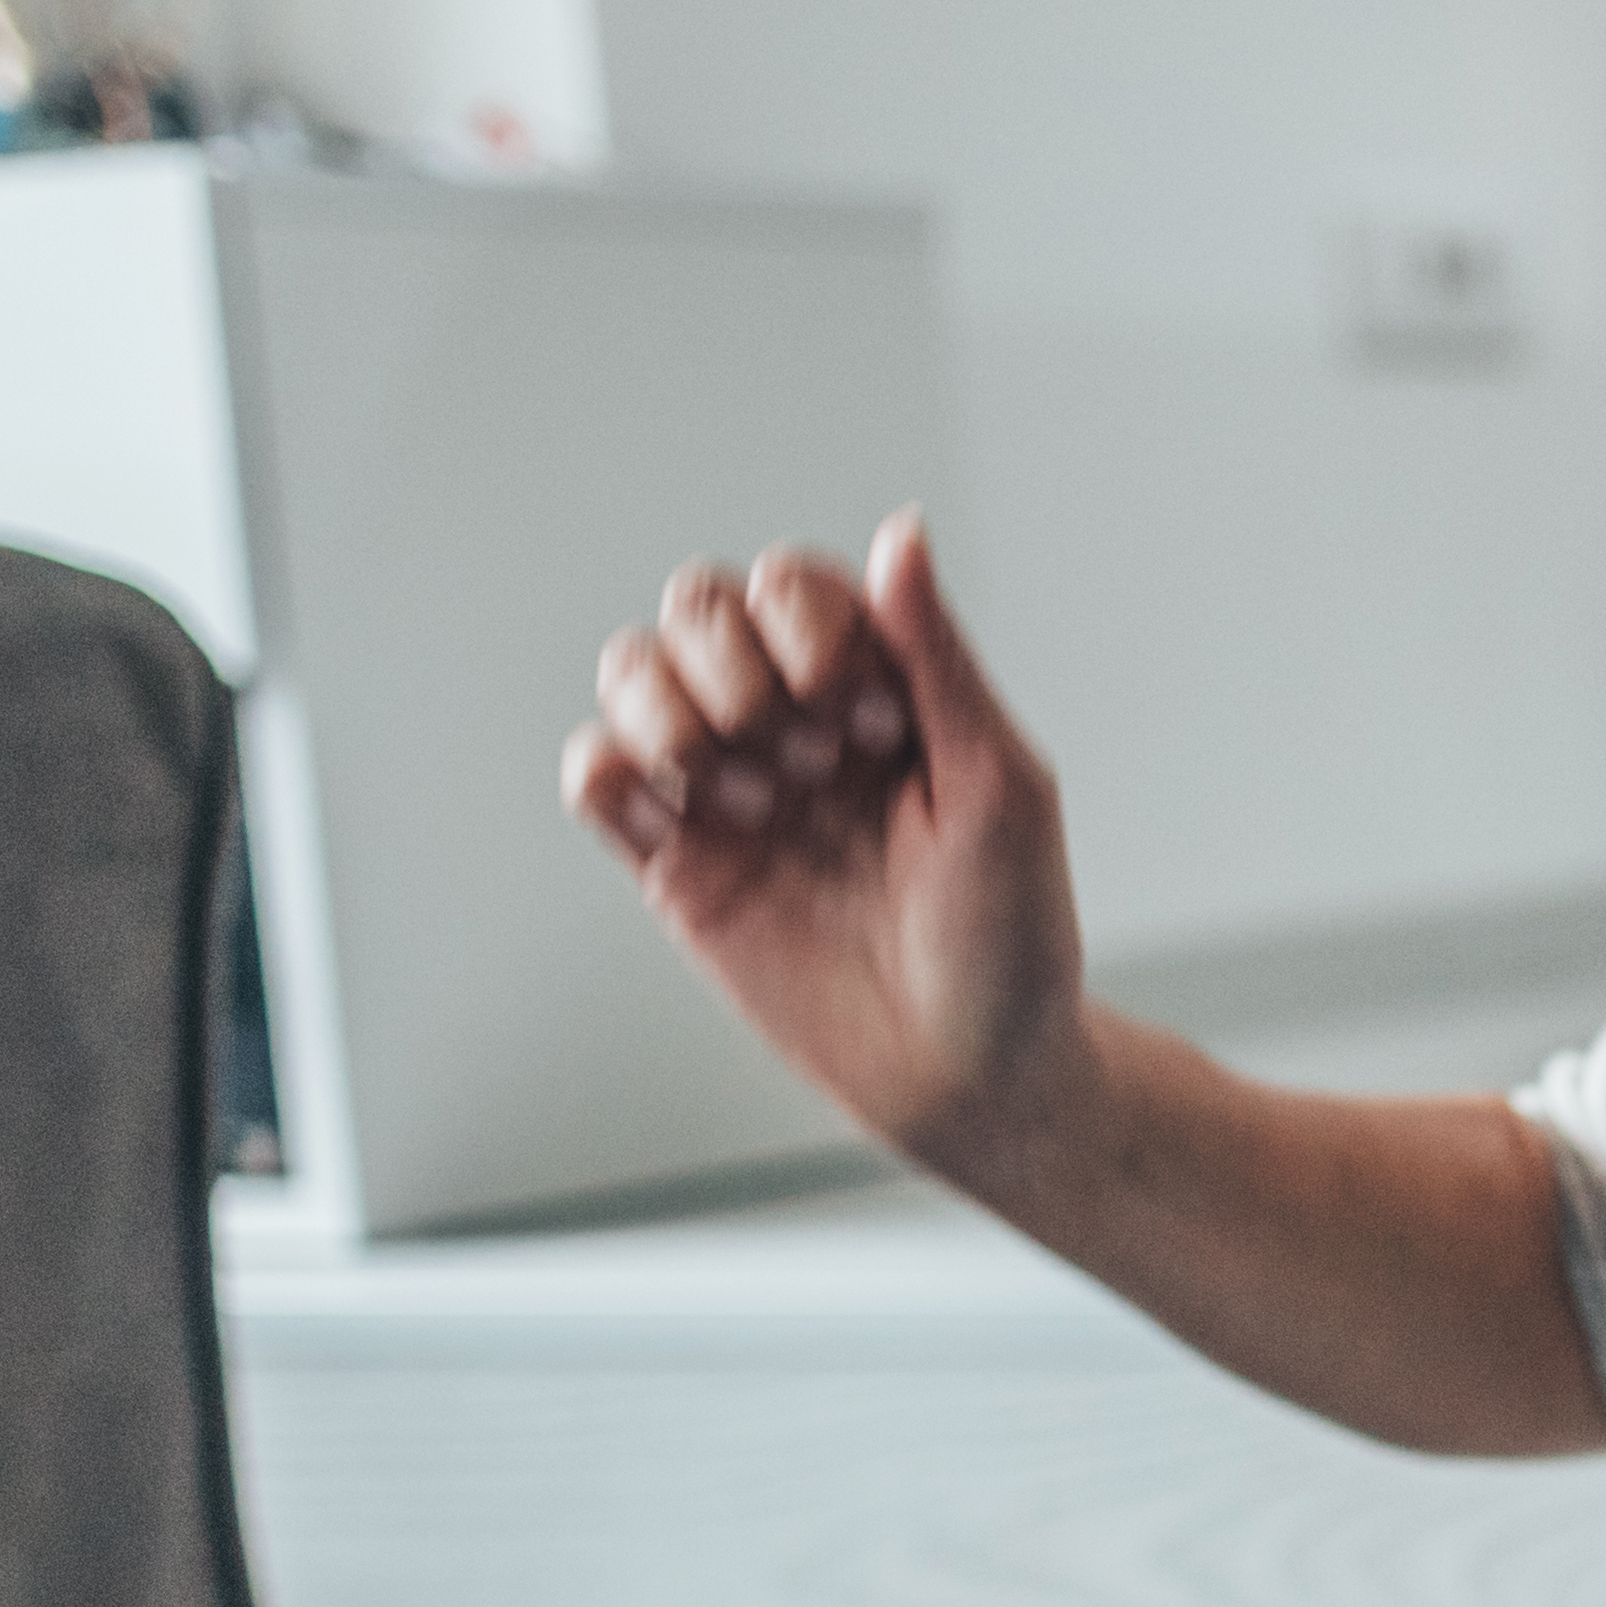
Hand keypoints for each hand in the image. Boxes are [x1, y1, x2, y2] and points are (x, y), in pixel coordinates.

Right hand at [558, 510, 1091, 1168]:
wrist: (970, 1075)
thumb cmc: (1010, 937)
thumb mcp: (999, 785)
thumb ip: (938, 657)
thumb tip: (902, 530)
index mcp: (877, 690)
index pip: (792, 585)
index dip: (813, 633)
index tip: (876, 727)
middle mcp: (795, 724)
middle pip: (699, 607)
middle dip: (735, 663)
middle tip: (809, 762)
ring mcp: (728, 790)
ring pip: (633, 672)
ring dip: (670, 709)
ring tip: (747, 794)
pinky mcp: (676, 865)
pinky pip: (595, 777)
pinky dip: (609, 771)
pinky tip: (678, 820)